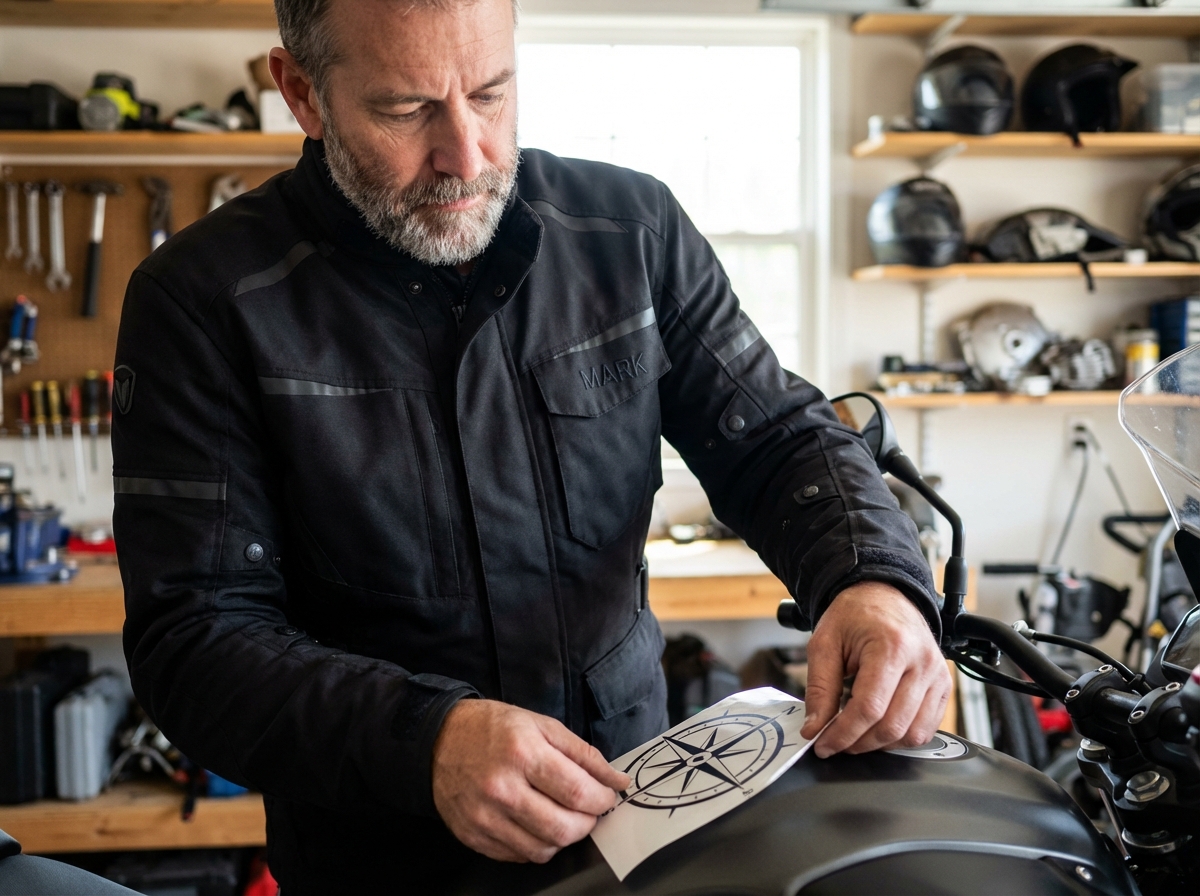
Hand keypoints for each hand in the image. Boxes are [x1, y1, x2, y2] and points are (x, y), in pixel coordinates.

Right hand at [431, 699, 631, 862]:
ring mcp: (484, 817)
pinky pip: (518, 856)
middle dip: (588, 823)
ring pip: (543, 850)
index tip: (608, 796)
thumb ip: (583, 753)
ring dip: (564, 837)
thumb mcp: (541, 725)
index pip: (577, 792)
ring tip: (562, 815)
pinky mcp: (473, 836)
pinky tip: (535, 822)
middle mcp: (501, 788)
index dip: (602, 800)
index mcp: (522, 753)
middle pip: (563, 828)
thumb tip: (617, 780)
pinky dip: (536, 844)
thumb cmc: (493, 729)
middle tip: (589, 809)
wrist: (438, 740)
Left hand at [800, 581, 950, 757]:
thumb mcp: (824, 643)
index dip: (843, 734)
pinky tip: (878, 729)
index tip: (823, 744)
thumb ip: (819, 688)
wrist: (883, 596)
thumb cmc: (855, 615)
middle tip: (834, 742)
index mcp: (891, 647)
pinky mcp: (943, 687)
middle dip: (858, 743)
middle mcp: (921, 662)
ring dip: (880, 744)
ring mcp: (937, 676)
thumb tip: (815, 728)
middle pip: (892, 726)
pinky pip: (927, 729)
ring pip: (912, 734)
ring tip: (855, 735)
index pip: (869, 708)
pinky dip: (901, 737)